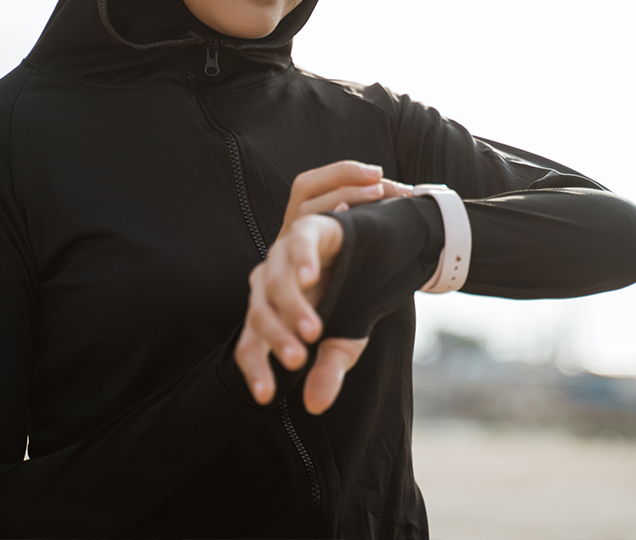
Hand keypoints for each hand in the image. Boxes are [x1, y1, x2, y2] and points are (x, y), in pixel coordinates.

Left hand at [237, 161, 408, 413]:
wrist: (384, 255)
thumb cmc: (355, 300)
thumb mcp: (345, 341)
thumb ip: (327, 370)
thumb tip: (314, 407)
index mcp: (272, 314)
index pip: (252, 345)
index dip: (255, 370)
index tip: (266, 398)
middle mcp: (270, 283)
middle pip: (258, 314)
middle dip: (277, 339)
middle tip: (298, 362)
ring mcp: (286, 254)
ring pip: (276, 282)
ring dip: (292, 308)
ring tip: (313, 332)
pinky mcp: (309, 229)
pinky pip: (299, 243)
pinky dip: (303, 260)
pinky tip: (311, 278)